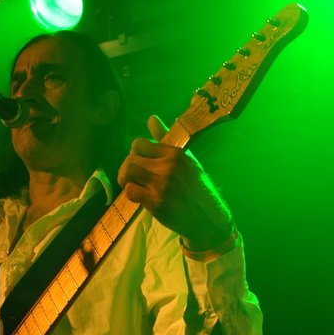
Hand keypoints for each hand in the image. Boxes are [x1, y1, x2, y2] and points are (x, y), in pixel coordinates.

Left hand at [117, 116, 232, 249]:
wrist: (207, 216)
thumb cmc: (196, 187)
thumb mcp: (185, 160)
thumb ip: (165, 139)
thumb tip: (151, 118)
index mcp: (175, 154)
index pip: (139, 144)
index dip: (134, 154)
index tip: (140, 163)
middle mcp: (169, 167)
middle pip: (130, 158)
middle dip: (127, 167)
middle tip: (133, 176)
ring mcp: (162, 185)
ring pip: (128, 172)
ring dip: (125, 179)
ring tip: (132, 184)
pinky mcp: (157, 203)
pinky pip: (131, 191)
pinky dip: (131, 193)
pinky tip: (138, 197)